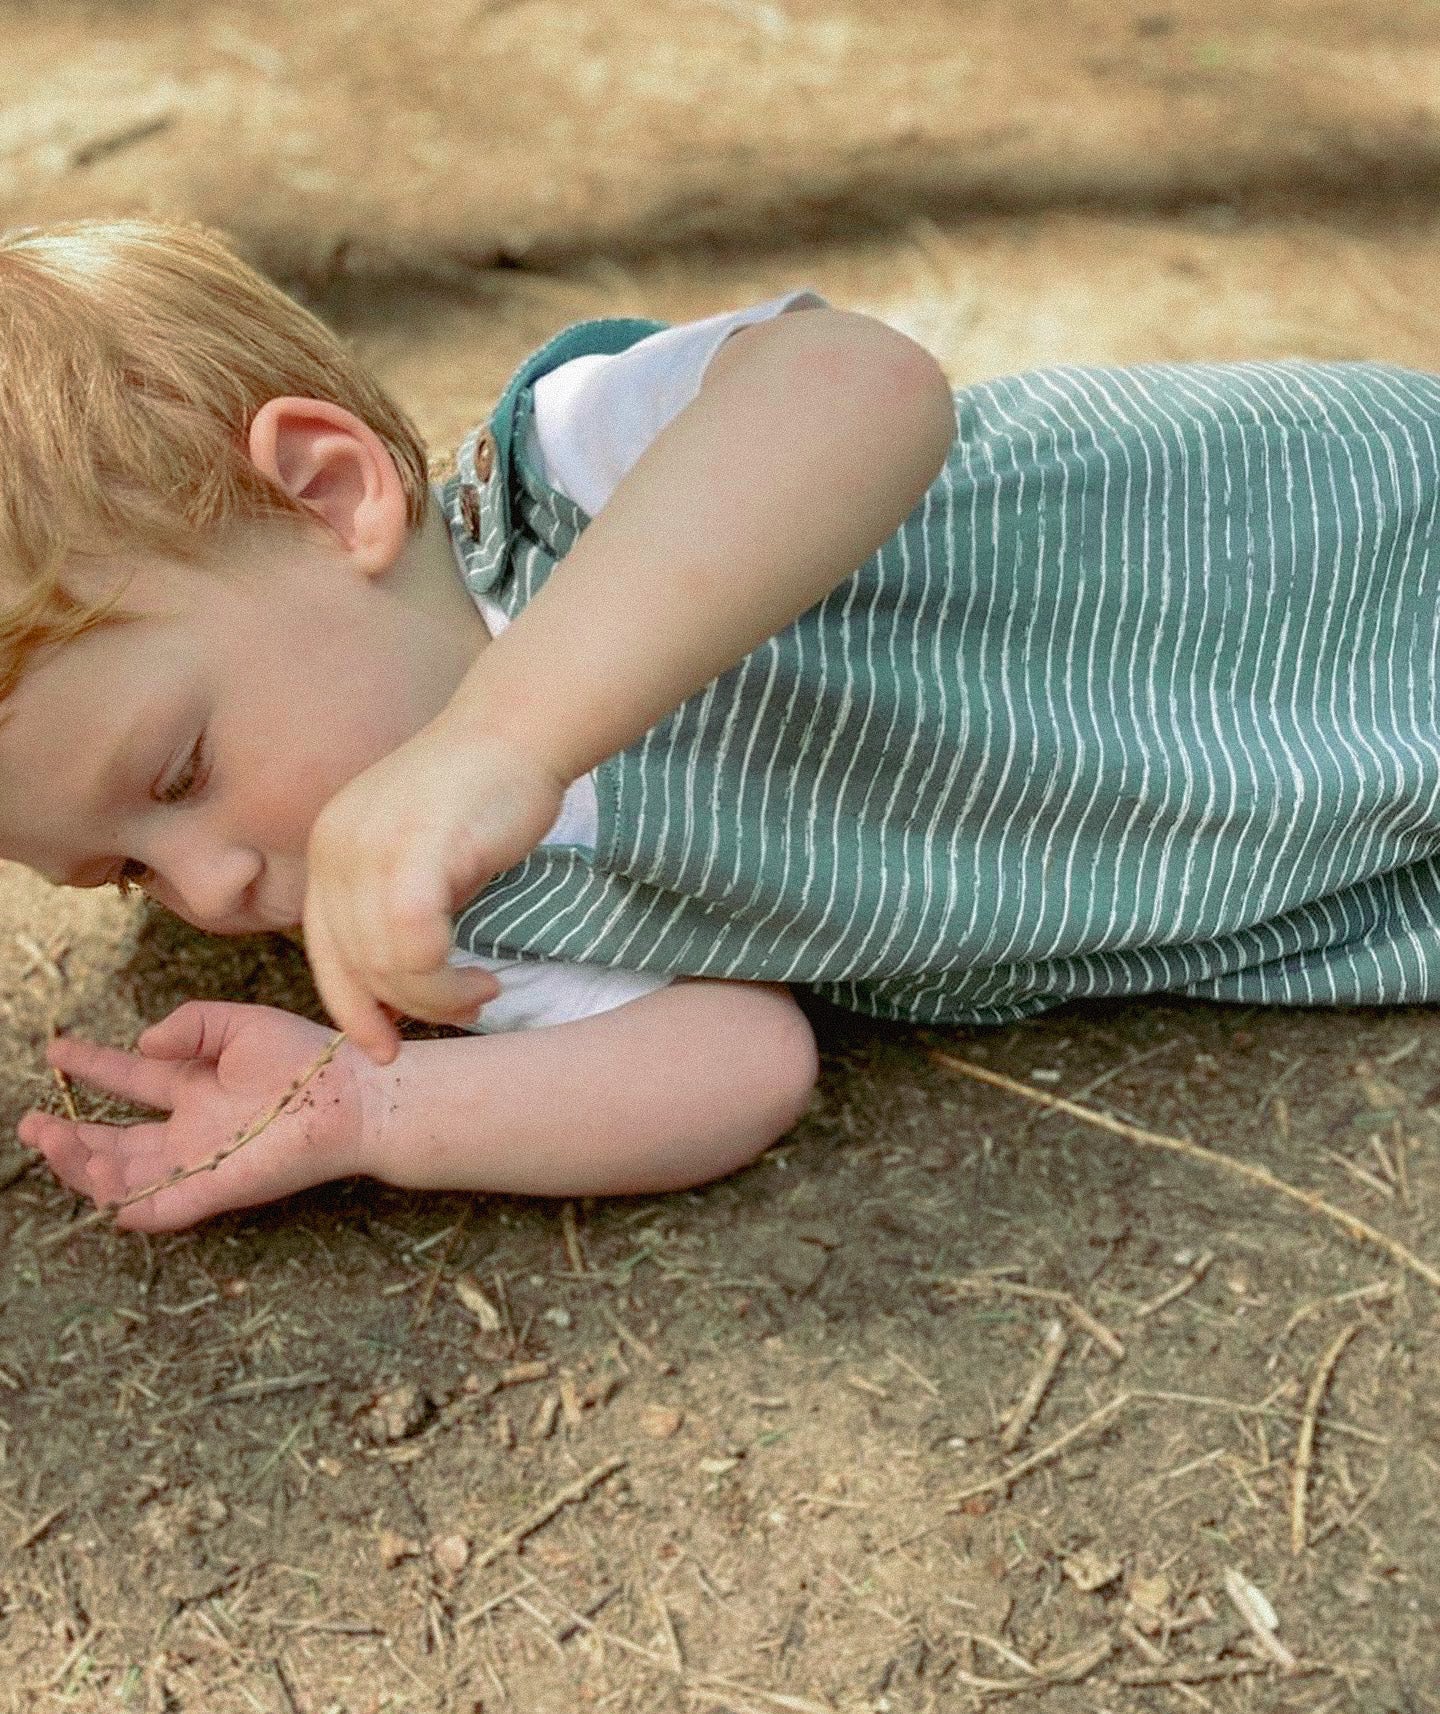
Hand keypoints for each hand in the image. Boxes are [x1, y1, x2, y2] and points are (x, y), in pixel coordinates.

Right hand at [17, 1002, 368, 1231]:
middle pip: (115, 1141)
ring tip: (55, 1140)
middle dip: (68, 1135)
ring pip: (127, 1177)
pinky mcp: (217, 1188)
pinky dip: (130, 1204)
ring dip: (85, 1165)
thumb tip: (141, 1041)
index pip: (131, 1079)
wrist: (355, 1094)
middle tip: (30, 1123)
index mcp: (196, 1087)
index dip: (92, 1065)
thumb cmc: (307, 1058)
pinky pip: (162, 1208)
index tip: (56, 1048)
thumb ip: (191, 1026)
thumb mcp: (239, 1024)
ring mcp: (200, 1162)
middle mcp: (191, 1129)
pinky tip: (101, 1187)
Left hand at [303, 719, 565, 1062]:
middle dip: (407, 1010)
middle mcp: (336, 850)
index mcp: (329, 850)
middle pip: (354, 967)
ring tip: (481, 993)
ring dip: (437, 1000)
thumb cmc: (483, 792)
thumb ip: (401, 910)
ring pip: (385, 967)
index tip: (386, 1047)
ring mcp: (370, 850)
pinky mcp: (413, 854)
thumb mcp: (422, 856)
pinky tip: (482, 979)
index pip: (323, 951)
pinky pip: (415, 950)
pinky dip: (446, 982)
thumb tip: (405, 987)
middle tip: (464, 1012)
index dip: (351, 1009)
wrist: (518, 730)